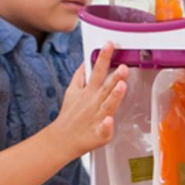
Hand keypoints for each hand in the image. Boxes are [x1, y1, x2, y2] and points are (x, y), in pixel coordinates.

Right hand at [53, 42, 127, 158]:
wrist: (62, 139)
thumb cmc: (70, 115)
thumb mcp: (71, 92)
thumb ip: (80, 77)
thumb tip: (85, 63)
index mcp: (89, 92)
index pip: (98, 71)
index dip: (103, 57)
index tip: (109, 44)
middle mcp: (94, 102)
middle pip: (106, 87)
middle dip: (114, 76)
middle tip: (122, 66)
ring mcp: (97, 117)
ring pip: (108, 105)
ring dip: (114, 95)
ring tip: (121, 85)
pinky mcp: (99, 133)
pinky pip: (104, 129)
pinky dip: (106, 125)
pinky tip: (109, 120)